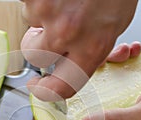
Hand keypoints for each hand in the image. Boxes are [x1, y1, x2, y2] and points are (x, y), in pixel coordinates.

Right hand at [20, 0, 137, 100]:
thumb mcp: (114, 24)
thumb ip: (89, 51)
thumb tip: (68, 66)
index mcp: (92, 47)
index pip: (62, 87)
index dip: (46, 91)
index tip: (37, 86)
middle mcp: (66, 34)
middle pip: (35, 55)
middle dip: (38, 43)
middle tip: (49, 27)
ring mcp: (45, 11)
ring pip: (29, 23)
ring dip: (42, 13)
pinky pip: (26, 2)